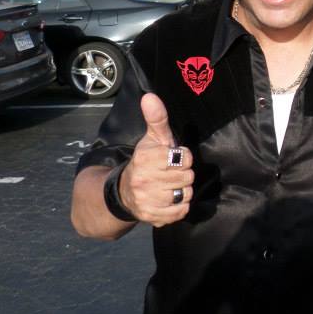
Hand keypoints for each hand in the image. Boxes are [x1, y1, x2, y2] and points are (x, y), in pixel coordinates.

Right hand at [119, 93, 194, 226]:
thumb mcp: (153, 138)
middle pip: (187, 177)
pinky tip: (169, 200)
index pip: (184, 157)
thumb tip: (150, 96)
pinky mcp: (152, 217)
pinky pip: (181, 212)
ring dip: (182, 190)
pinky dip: (180, 207)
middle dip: (183, 174)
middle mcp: (143, 180)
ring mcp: (146, 200)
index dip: (183, 157)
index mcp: (145, 158)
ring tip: (169, 186)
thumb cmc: (146, 161)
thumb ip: (157, 118)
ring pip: (186, 194)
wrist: (124, 191)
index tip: (172, 158)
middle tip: (170, 174)